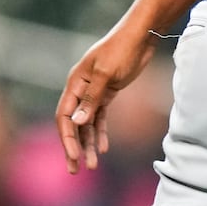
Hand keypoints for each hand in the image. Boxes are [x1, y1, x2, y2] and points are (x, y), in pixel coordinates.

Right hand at [56, 23, 156, 173]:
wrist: (141, 35)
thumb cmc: (122, 50)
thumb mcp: (107, 74)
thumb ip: (92, 98)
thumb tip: (77, 122)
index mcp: (75, 84)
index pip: (65, 116)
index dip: (67, 138)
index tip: (74, 157)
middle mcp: (81, 89)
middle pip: (73, 123)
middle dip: (74, 147)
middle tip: (75, 170)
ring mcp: (94, 92)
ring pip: (87, 123)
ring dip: (89, 143)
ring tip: (92, 165)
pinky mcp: (107, 92)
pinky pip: (100, 117)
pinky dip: (100, 132)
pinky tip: (103, 147)